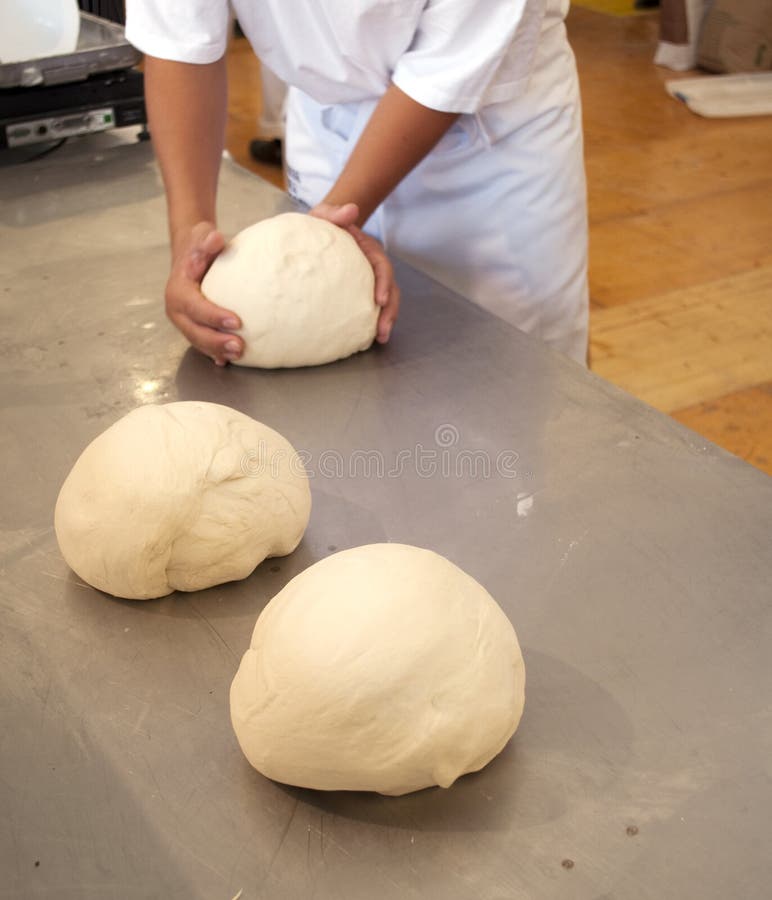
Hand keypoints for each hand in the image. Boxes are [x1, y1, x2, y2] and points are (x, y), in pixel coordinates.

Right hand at [165, 221, 243, 365]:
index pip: (195, 306)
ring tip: (239, 354)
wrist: (191, 257)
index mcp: (178, 291)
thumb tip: (215, 238)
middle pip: (195, 331)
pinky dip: (215, 353)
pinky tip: (228, 360)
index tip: (237, 320)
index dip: (214, 316)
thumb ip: (207, 240)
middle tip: (239, 346)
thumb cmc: (200, 248)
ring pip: (198, 341)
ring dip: (217, 350)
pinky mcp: (194, 328)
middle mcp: (177, 310)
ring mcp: (184, 322)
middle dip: (216, 341)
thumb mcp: (201, 237)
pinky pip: (203, 344)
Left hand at [310, 203, 399, 343]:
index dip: (384, 283)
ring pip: (385, 302)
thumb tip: (351, 210)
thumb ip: (334, 212)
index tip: (380, 300)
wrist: (317, 232)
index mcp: (367, 250)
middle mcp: (372, 267)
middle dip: (390, 311)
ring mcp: (368, 281)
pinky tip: (366, 338)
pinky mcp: (360, 292)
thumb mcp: (323, 215)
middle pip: (389, 289)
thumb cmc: (321, 225)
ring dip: (385, 321)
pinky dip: (371, 322)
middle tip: (383, 331)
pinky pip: (370, 308)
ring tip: (380, 339)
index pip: (381, 266)